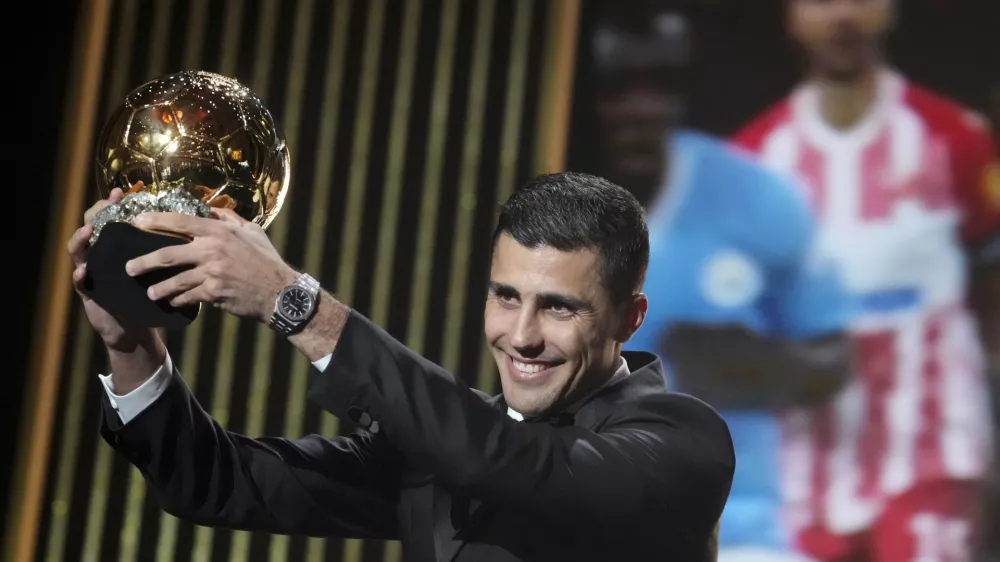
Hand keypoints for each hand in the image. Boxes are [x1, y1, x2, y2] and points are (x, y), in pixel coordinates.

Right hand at [69, 184, 158, 350]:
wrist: (136, 327)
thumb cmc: (149, 294)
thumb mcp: (158, 269)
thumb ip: (167, 249)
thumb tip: (194, 229)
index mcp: (119, 246)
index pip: (113, 218)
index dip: (114, 204)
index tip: (121, 193)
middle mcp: (102, 254)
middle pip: (91, 227)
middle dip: (95, 214)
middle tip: (104, 205)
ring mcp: (92, 271)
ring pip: (79, 250)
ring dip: (80, 239)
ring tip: (87, 231)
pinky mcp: (88, 292)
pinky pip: (79, 282)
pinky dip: (79, 275)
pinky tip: (83, 270)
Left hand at [126, 208, 298, 322]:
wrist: (280, 292)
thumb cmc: (266, 260)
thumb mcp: (252, 232)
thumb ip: (229, 219)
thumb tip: (210, 210)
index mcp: (219, 231)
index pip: (180, 222)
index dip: (155, 220)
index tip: (137, 222)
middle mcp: (211, 250)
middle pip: (168, 255)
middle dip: (144, 262)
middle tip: (129, 268)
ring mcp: (211, 273)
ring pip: (175, 281)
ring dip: (159, 288)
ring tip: (150, 292)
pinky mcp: (213, 293)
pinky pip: (189, 297)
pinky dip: (179, 300)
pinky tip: (174, 302)